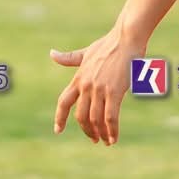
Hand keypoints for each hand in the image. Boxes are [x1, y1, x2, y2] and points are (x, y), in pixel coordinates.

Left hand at [50, 24, 140, 144]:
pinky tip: (114, 138)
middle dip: (86, 130)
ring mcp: (99, 89)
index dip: (59, 117)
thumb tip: (52, 54)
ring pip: (95, 119)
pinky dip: (112, 130)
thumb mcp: (86, 52)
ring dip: (100, 133)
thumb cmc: (109, 44)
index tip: (57, 130)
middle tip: (94, 139)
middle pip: (80, 116)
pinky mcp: (114, 91)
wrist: (126, 37)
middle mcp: (86, 85)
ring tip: (106, 141)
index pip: (63, 102)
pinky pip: (110, 117)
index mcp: (78, 78)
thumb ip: (70, 58)